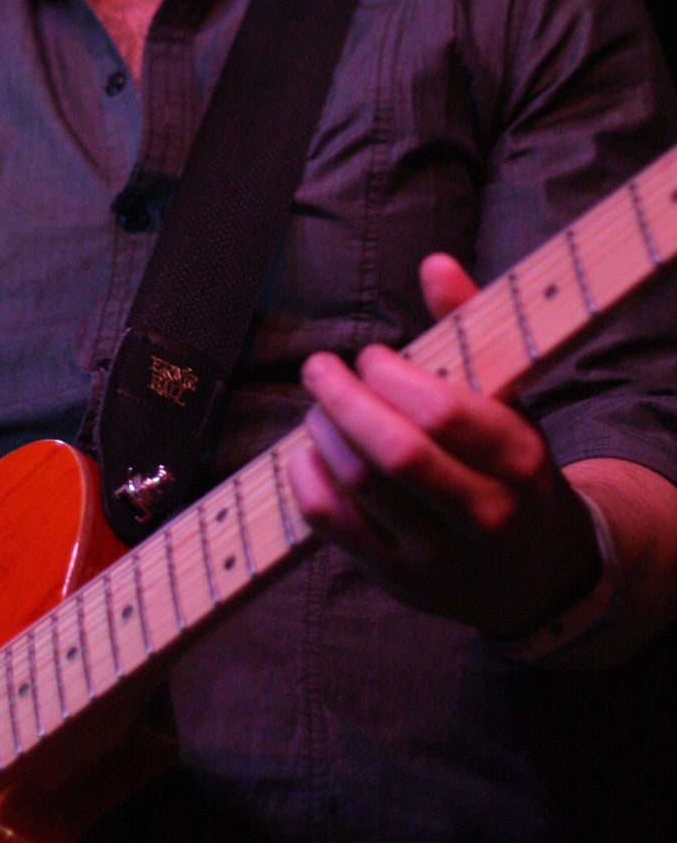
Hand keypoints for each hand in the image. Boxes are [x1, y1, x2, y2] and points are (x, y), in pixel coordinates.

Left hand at [287, 254, 599, 636]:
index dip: (391, 376)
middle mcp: (485, 512)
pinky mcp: (398, 579)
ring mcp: (440, 554)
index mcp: (518, 458)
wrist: (535, 573)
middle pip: (395, 453)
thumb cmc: (510, 466)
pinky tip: (307, 452)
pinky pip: (333, 525)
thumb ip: (470, 327)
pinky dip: (306, 480)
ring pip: (361, 485)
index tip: (371, 358)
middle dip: (343, 400)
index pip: (442, 413)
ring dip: (322, 432)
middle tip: (320, 369)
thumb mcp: (510, 399)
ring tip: (317, 406)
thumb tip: (433, 263)